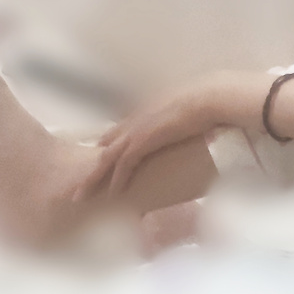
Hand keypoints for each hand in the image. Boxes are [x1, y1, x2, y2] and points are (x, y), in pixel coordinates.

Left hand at [74, 75, 226, 201]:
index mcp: (147, 109)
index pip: (121, 130)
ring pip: (106, 157)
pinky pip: (123, 164)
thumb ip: (183, 115)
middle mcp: (137, 118)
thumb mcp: (190, 107)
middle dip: (92, 165)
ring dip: (93, 178)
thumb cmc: (209, 100)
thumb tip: (192, 125)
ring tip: (82, 195)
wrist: (212, 97)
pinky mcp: (143, 140)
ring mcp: (138, 129)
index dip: (110, 145)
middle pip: (106, 144)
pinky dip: (116, 180)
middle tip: (81, 183)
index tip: (102, 159)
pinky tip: (112, 194)